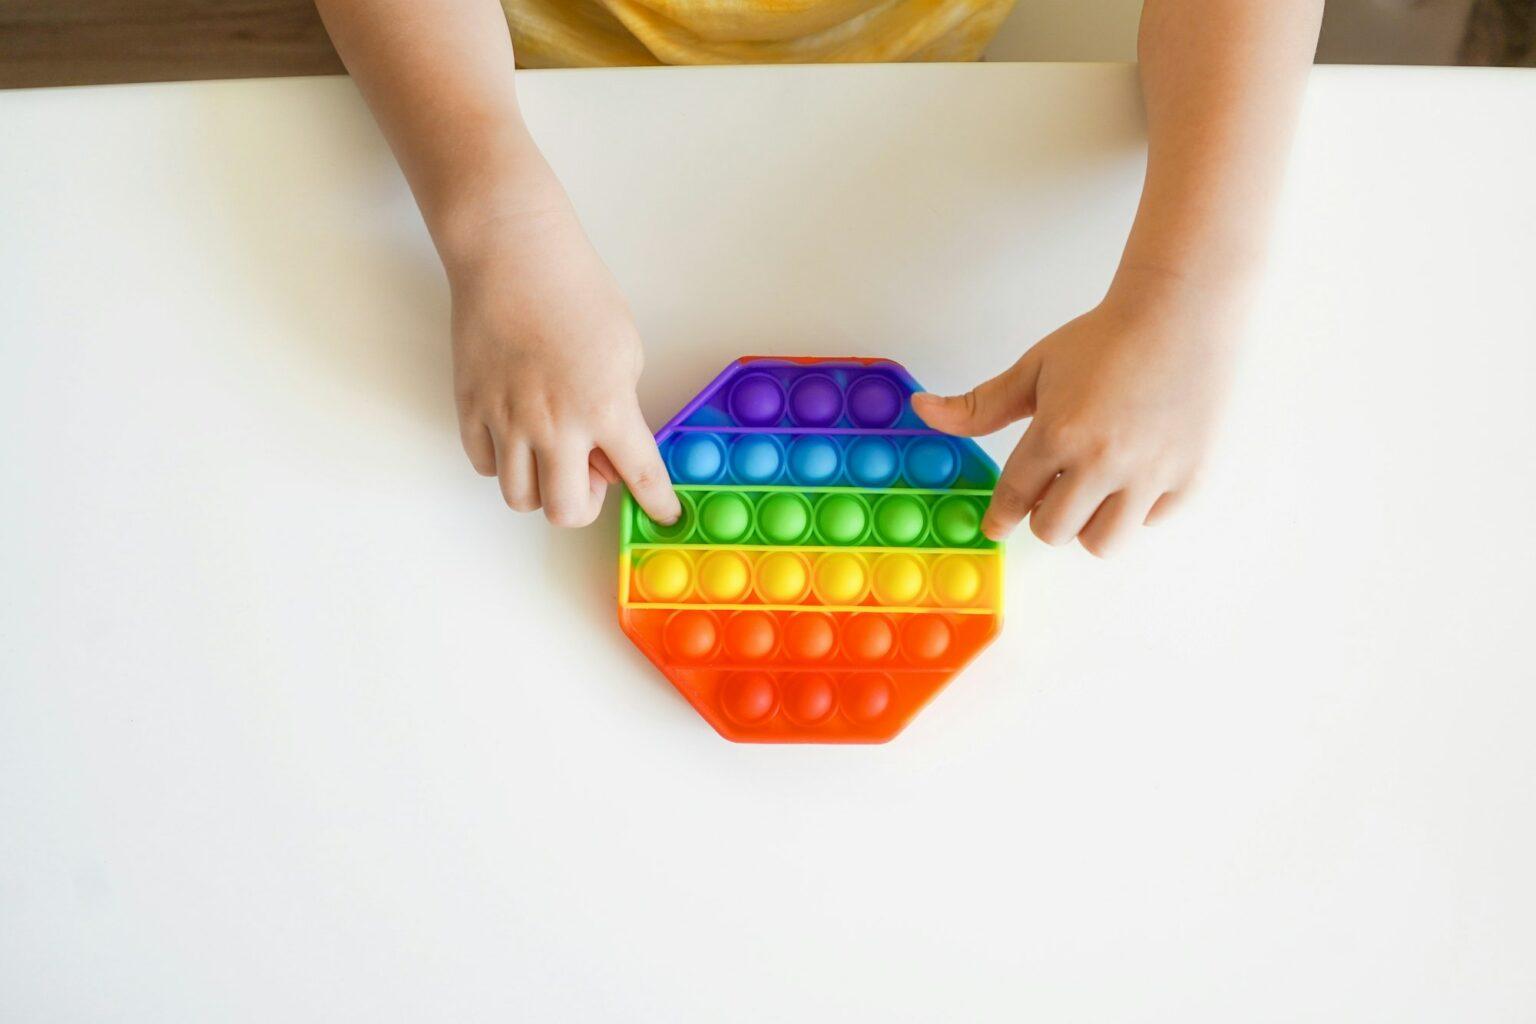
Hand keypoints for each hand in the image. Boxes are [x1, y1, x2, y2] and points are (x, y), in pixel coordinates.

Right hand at [448, 200, 680, 528]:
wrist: (513, 258)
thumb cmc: (575, 293)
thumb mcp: (625, 351)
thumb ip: (620, 411)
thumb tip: (603, 458)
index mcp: (605, 409)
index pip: (640, 477)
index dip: (657, 504)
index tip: (663, 516)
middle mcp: (555, 425)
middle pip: (564, 512)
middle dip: (581, 505)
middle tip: (587, 474)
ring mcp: (506, 420)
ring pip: (519, 497)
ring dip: (540, 486)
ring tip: (548, 451)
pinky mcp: (470, 408)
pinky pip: (483, 464)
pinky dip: (501, 460)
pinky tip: (515, 432)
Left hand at [912, 275, 1241, 555]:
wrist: (1181, 312)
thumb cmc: (1107, 338)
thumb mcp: (1035, 368)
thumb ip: (980, 405)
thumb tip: (923, 410)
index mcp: (1059, 433)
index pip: (1014, 497)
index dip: (1001, 515)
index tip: (998, 524)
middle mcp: (1104, 461)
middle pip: (1053, 531)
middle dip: (1045, 515)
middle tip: (1053, 493)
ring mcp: (1151, 474)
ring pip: (1102, 542)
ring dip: (1089, 524)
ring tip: (1092, 492)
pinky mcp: (1191, 478)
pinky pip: (1151, 522)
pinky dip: (1138, 508)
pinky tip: (1136, 474)